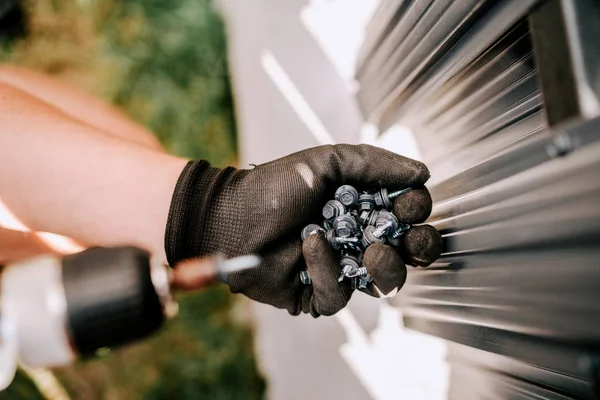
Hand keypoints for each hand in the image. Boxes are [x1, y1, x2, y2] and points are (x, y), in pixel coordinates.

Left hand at [165, 144, 441, 315]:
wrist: (230, 215)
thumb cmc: (276, 186)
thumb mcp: (327, 162)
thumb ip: (375, 164)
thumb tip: (422, 172)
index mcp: (364, 207)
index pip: (409, 214)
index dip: (416, 210)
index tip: (408, 203)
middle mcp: (358, 239)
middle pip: (410, 252)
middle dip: (420, 246)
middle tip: (410, 238)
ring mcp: (341, 268)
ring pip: (385, 282)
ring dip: (387, 266)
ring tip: (370, 251)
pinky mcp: (317, 295)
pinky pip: (339, 295)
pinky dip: (328, 270)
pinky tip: (310, 245)